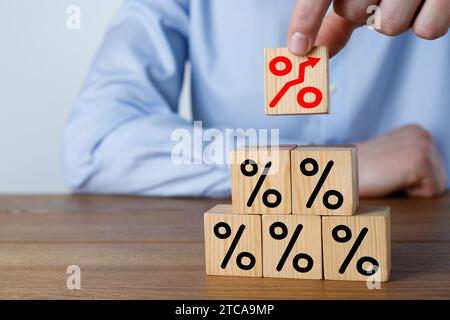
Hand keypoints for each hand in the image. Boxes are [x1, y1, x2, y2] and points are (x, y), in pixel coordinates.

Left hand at [287, 0, 449, 56]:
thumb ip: (329, 19)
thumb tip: (302, 50)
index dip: (307, 18)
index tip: (299, 47)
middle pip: (354, 12)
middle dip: (362, 12)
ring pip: (390, 25)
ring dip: (395, 18)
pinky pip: (428, 30)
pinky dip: (426, 22)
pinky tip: (427, 1)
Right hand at [358, 124, 446, 197]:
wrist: (340, 173)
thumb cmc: (360, 171)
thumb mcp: (391, 156)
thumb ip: (409, 157)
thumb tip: (427, 176)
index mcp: (416, 131)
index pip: (435, 168)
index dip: (411, 178)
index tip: (387, 171)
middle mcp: (423, 134)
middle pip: (439, 175)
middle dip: (414, 183)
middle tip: (386, 176)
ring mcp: (422, 146)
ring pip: (437, 184)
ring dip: (412, 188)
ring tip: (388, 178)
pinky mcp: (419, 162)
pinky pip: (432, 191)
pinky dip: (411, 193)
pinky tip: (390, 181)